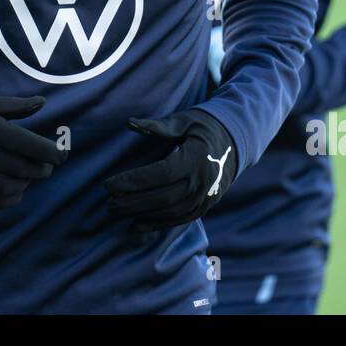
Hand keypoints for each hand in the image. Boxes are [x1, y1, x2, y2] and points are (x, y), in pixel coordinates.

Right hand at [0, 93, 66, 208]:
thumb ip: (15, 106)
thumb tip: (44, 103)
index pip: (28, 144)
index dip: (51, 152)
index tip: (62, 155)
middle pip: (20, 168)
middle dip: (41, 169)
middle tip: (48, 167)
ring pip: (6, 187)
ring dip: (25, 185)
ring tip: (31, 177)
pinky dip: (6, 201)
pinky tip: (16, 193)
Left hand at [104, 109, 235, 232]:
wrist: (236, 142)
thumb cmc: (203, 127)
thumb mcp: (184, 120)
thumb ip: (157, 125)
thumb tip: (130, 123)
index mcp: (196, 157)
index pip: (161, 174)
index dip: (134, 181)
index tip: (109, 185)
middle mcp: (203, 180)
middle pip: (164, 197)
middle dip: (133, 203)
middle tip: (108, 204)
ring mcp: (207, 196)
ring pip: (171, 212)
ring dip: (142, 215)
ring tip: (117, 212)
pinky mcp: (206, 205)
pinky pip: (181, 219)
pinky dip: (158, 224)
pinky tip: (136, 225)